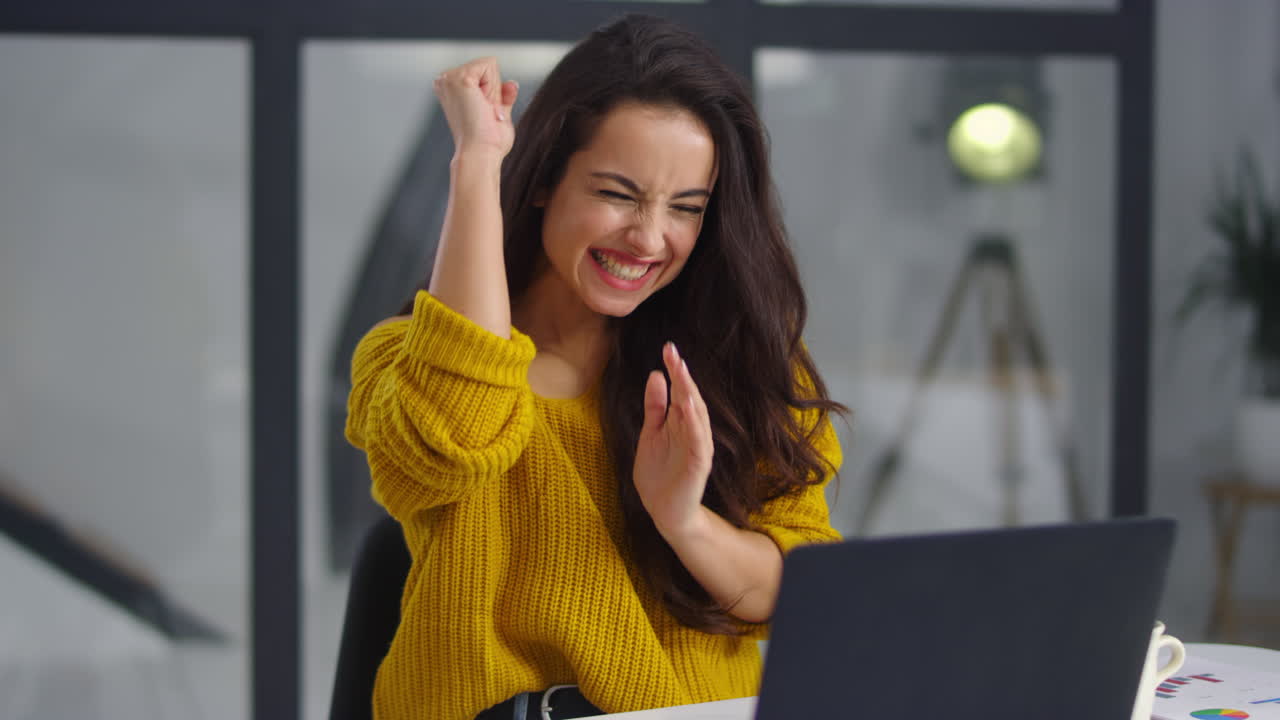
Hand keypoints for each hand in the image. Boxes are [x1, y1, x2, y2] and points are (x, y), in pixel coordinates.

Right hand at [433, 57, 518, 159]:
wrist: (480, 153)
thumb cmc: (486, 142)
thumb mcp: (496, 113)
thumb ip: (503, 96)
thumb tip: (512, 84)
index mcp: (450, 88)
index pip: (482, 72)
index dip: (491, 93)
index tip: (483, 113)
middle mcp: (445, 81)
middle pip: (486, 66)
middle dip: (492, 90)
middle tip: (484, 114)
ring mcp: (450, 78)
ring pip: (488, 65)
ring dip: (493, 91)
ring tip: (483, 111)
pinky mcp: (460, 79)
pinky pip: (490, 65)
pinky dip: (493, 87)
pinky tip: (482, 104)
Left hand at [633, 342, 713, 539]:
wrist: (664, 511)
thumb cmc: (659, 474)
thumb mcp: (651, 433)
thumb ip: (654, 407)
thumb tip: (656, 374)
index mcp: (680, 422)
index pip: (680, 391)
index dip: (675, 370)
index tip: (668, 349)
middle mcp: (692, 431)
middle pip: (690, 398)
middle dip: (682, 376)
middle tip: (673, 354)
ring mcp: (697, 447)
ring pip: (696, 416)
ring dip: (690, 394)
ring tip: (681, 374)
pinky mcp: (698, 464)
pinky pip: (698, 441)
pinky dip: (694, 425)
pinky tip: (687, 408)